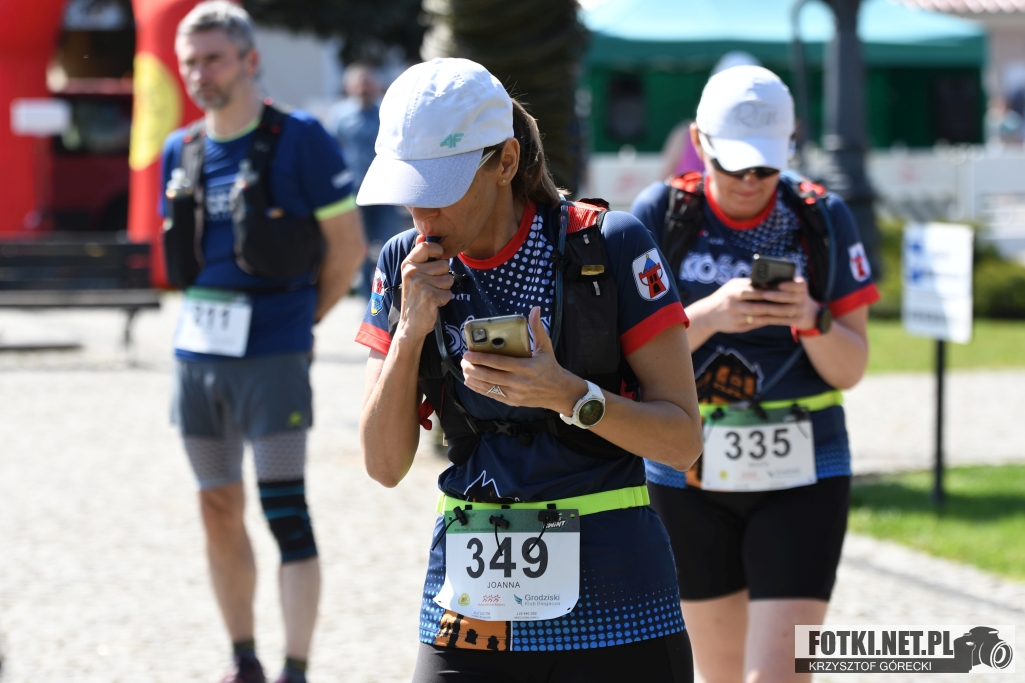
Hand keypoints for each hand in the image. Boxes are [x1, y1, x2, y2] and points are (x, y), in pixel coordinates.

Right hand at [395, 239, 452, 340]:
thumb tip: (421, 236)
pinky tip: (433, 303)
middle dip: (442, 276)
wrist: (410, 324)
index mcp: (408, 264)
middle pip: (443, 264)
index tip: (437, 260)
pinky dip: (444, 300)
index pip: (427, 246)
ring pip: (448, 279)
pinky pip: (448, 293)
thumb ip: (419, 255)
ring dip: (444, 289)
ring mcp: (420, 284)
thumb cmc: (415, 298)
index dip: (438, 251)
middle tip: (430, 287)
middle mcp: (412, 272)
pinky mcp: (429, 296)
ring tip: (431, 295)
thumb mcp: (413, 275)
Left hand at [460, 306, 586, 414]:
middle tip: (463, 361)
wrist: (560, 392)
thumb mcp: (545, 347)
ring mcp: (515, 394)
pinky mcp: (512, 402)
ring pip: (488, 387)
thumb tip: (535, 309)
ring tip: (464, 370)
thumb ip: (537, 328)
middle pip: (489, 376)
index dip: (481, 359)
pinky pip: (492, 395)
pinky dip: (479, 389)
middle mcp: (519, 382)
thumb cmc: (550, 366)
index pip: (498, 363)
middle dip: (472, 369)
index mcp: (525, 367)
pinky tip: (471, 382)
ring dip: (473, 379)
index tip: (467, 354)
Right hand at [688, 277, 812, 333]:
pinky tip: (777, 319)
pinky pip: (755, 324)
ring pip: (758, 317)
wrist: (707, 315)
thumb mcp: (731, 287)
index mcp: (733, 292)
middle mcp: (734, 304)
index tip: (783, 291)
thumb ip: (747, 285)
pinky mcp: (737, 327)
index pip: (754, 291)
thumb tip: (767, 283)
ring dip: (774, 315)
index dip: (769, 291)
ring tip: (787, 313)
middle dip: (775, 306)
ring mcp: (735, 317)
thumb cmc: (724, 297)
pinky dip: (767, 322)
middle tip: (790, 305)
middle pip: (758, 305)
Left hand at [760, 277, 818, 330]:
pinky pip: (781, 320)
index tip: (780, 284)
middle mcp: (804, 298)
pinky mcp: (797, 321)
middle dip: (777, 296)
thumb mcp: (792, 288)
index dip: (790, 285)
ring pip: (785, 310)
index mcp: (803, 287)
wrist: (809, 313)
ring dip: (770, 308)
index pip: (800, 284)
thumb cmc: (792, 296)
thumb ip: (780, 283)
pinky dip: (768, 319)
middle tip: (763, 294)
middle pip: (791, 297)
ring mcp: (802, 310)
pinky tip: (756, 318)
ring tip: (756, 307)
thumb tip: (761, 282)